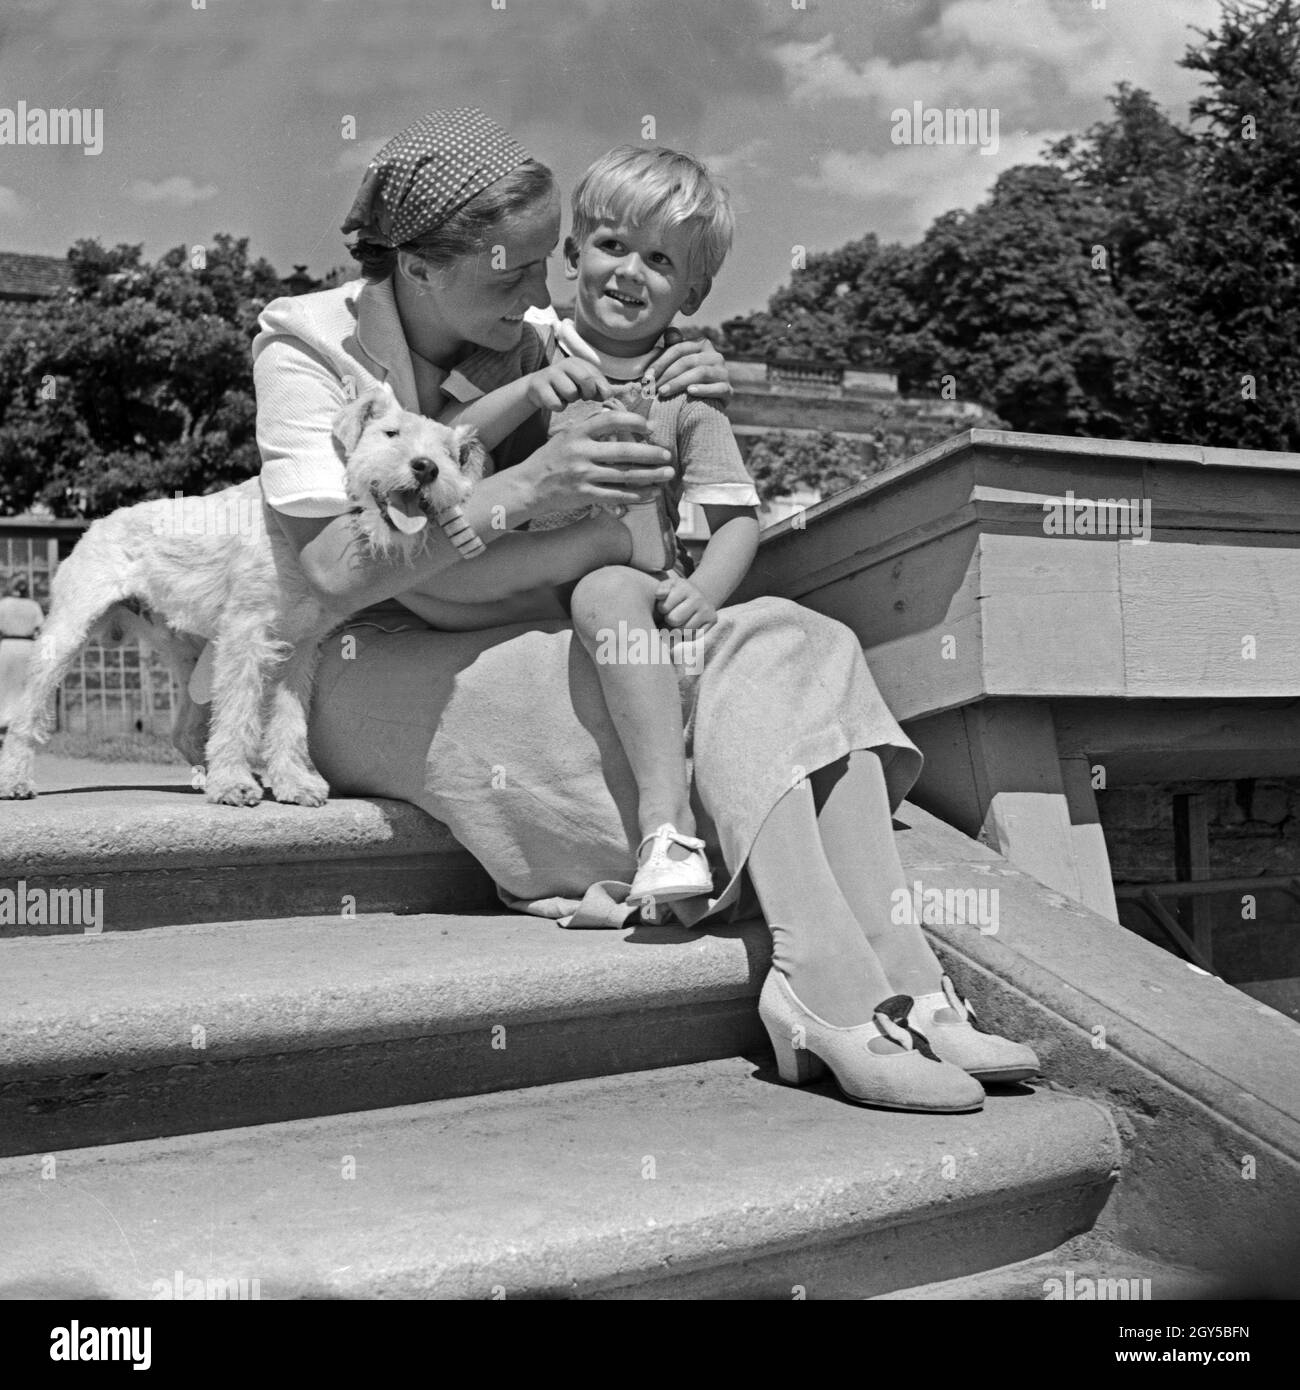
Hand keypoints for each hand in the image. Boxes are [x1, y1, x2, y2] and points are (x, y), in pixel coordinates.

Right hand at [518, 410, 674, 516]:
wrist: (527, 486)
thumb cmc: (550, 459)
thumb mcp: (566, 436)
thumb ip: (590, 428)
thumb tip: (621, 422)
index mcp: (577, 433)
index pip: (610, 420)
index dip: (634, 421)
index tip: (650, 427)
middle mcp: (581, 452)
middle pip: (624, 451)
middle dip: (651, 453)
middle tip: (668, 454)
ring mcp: (583, 475)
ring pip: (625, 475)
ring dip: (651, 475)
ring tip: (668, 473)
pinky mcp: (585, 495)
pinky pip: (617, 495)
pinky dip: (637, 495)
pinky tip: (652, 493)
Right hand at [525, 357, 609, 411]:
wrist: (537, 388)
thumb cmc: (565, 387)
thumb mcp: (583, 384)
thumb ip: (599, 387)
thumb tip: (611, 394)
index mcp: (578, 362)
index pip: (597, 376)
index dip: (600, 390)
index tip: (597, 397)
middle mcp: (564, 364)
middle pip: (586, 379)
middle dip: (588, 393)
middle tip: (583, 398)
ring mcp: (550, 374)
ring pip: (571, 392)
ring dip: (570, 400)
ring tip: (565, 397)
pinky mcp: (539, 386)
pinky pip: (556, 403)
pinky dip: (558, 407)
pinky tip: (554, 401)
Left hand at [652, 327, 730, 401]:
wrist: (707, 406)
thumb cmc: (688, 381)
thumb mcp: (678, 364)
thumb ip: (673, 348)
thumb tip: (670, 331)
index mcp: (702, 345)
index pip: (679, 349)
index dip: (661, 362)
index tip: (647, 376)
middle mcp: (715, 356)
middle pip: (688, 361)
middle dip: (667, 375)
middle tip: (652, 388)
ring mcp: (724, 373)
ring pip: (701, 373)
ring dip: (679, 383)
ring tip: (663, 392)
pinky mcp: (728, 390)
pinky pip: (717, 388)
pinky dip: (703, 390)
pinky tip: (689, 393)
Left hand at [655, 574, 717, 635]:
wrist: (698, 597)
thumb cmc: (677, 594)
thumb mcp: (668, 587)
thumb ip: (661, 589)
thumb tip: (660, 594)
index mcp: (684, 588)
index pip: (664, 607)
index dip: (661, 609)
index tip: (666, 605)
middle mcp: (698, 597)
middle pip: (674, 620)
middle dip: (669, 620)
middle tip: (673, 614)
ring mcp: (707, 609)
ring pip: (684, 631)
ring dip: (678, 629)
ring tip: (680, 621)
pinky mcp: (713, 620)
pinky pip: (694, 636)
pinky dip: (689, 635)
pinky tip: (689, 626)